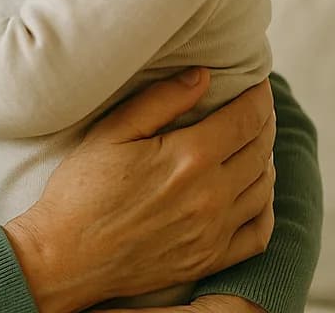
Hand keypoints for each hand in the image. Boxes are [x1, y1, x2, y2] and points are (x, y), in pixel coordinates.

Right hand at [4, 69, 275, 312]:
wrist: (68, 255)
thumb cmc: (83, 188)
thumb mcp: (113, 131)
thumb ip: (161, 100)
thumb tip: (202, 76)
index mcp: (189, 158)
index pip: (245, 120)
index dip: (258, 98)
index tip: (259, 83)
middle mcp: (211, 196)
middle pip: (260, 151)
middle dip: (264, 123)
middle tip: (258, 106)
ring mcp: (214, 232)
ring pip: (263, 189)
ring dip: (266, 160)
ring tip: (255, 142)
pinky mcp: (210, 259)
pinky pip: (259, 233)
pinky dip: (266, 207)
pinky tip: (256, 192)